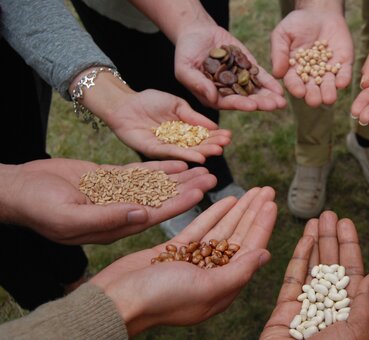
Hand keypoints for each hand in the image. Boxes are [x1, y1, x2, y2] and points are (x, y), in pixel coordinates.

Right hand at [1, 158, 215, 243]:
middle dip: (188, 189)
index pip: (155, 215)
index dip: (180, 204)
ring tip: (203, 166)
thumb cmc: (38, 208)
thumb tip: (142, 216)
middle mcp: (121, 213)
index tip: (202, 193)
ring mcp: (116, 195)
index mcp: (115, 227)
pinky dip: (159, 168)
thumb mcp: (70, 218)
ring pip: (155, 185)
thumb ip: (107, 218)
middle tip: (213, 177)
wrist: (17, 189)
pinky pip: (140, 173)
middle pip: (162, 199)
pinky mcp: (109, 179)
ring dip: (180, 177)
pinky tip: (179, 162)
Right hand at [91, 187, 276, 335]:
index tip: (272, 203)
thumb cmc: (160, 298)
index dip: (262, 225)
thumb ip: (238, 272)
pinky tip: (227, 200)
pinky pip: (200, 229)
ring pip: (221, 230)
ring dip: (238, 210)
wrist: (115, 299)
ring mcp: (192, 262)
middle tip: (267, 190)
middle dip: (253, 213)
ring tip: (253, 190)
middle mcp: (211, 274)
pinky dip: (213, 214)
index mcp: (222, 287)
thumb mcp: (206, 287)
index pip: (250, 250)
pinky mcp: (174, 251)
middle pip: (238, 237)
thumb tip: (265, 255)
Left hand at [103, 89, 232, 163]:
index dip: (215, 135)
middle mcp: (177, 141)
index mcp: (184, 130)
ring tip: (217, 151)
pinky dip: (186, 155)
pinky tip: (199, 157)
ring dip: (203, 152)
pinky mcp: (154, 151)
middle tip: (225, 145)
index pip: (203, 134)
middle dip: (212, 145)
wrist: (125, 103)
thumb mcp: (177, 105)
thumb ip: (193, 116)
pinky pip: (172, 154)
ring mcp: (167, 147)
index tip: (228, 136)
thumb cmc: (150, 101)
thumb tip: (213, 126)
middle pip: (198, 145)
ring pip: (187, 151)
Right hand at [174, 25, 286, 110]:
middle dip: (261, 103)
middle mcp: (228, 92)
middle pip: (246, 100)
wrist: (196, 33)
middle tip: (275, 106)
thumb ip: (197, 83)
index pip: (228, 103)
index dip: (240, 105)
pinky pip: (260, 76)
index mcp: (212, 96)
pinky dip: (269, 82)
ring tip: (282, 101)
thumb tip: (212, 97)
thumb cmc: (185, 52)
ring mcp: (239, 80)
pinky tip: (279, 88)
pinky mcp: (247, 68)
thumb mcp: (184, 68)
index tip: (252, 106)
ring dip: (269, 96)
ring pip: (256, 91)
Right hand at [261, 211, 368, 339]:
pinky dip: (298, 259)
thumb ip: (365, 303)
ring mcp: (306, 308)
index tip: (348, 223)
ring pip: (311, 268)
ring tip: (317, 217)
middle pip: (331, 265)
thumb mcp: (359, 331)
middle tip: (330, 212)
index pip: (352, 272)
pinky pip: (292, 281)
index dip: (350, 246)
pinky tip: (305, 239)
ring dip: (315, 242)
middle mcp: (329, 307)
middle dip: (331, 238)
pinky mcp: (283, 312)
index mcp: (351, 313)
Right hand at [271, 6, 352, 106]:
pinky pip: (344, 73)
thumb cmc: (296, 24)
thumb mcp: (282, 34)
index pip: (294, 82)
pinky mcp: (343, 64)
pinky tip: (342, 83)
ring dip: (329, 92)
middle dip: (313, 96)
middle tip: (314, 101)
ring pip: (329, 85)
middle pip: (312, 89)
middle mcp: (311, 75)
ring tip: (329, 99)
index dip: (296, 88)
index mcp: (294, 71)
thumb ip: (279, 53)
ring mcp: (328, 71)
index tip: (298, 92)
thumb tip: (277, 74)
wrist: (318, 12)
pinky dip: (343, 79)